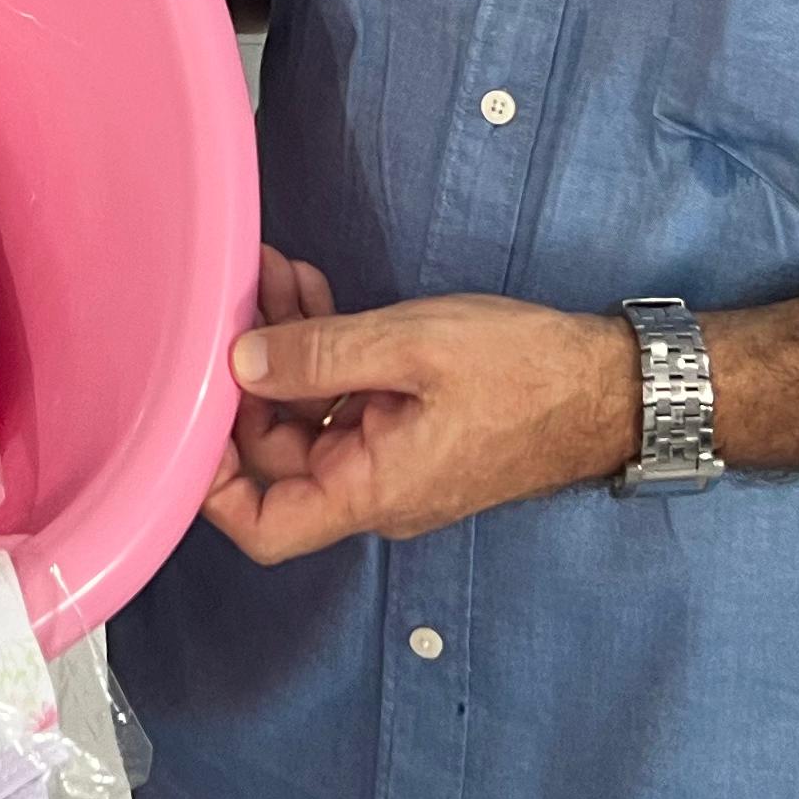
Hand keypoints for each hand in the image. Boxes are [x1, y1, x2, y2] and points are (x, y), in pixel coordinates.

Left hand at [202, 287, 638, 563]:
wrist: (611, 383)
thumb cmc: (526, 373)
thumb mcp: (413, 347)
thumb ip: (321, 355)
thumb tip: (239, 362)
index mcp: (372, 491)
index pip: (265, 526)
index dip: (211, 484)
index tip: (187, 410)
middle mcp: (374, 488)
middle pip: (276, 452)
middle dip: (249, 374)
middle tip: (238, 297)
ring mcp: (392, 458)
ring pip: (308, 412)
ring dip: (286, 344)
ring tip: (273, 272)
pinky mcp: (410, 426)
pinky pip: (347, 397)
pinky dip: (325, 348)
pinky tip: (310, 290)